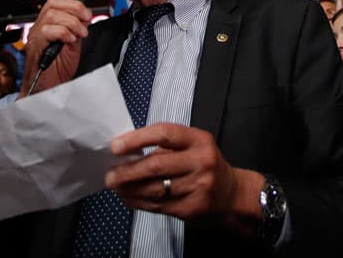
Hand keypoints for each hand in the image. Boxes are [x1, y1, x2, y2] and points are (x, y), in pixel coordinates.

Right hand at [19, 0, 92, 95]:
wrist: (47, 91)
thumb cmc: (57, 71)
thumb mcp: (73, 45)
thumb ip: (77, 29)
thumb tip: (85, 16)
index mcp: (48, 24)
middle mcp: (39, 27)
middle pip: (54, 3)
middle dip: (75, 7)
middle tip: (87, 19)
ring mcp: (35, 36)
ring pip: (51, 14)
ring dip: (72, 21)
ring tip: (80, 34)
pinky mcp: (35, 46)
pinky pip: (47, 30)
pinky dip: (63, 32)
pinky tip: (70, 40)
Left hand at [108, 123, 259, 235]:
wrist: (232, 196)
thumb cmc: (206, 165)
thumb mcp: (194, 147)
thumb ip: (167, 147)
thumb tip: (127, 151)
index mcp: (199, 140)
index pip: (164, 134)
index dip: (137, 139)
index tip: (115, 146)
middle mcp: (201, 161)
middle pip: (156, 165)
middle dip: (128, 171)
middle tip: (110, 175)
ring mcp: (198, 187)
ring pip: (154, 188)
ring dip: (129, 189)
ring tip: (115, 187)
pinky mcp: (192, 208)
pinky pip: (159, 206)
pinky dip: (139, 202)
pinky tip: (129, 198)